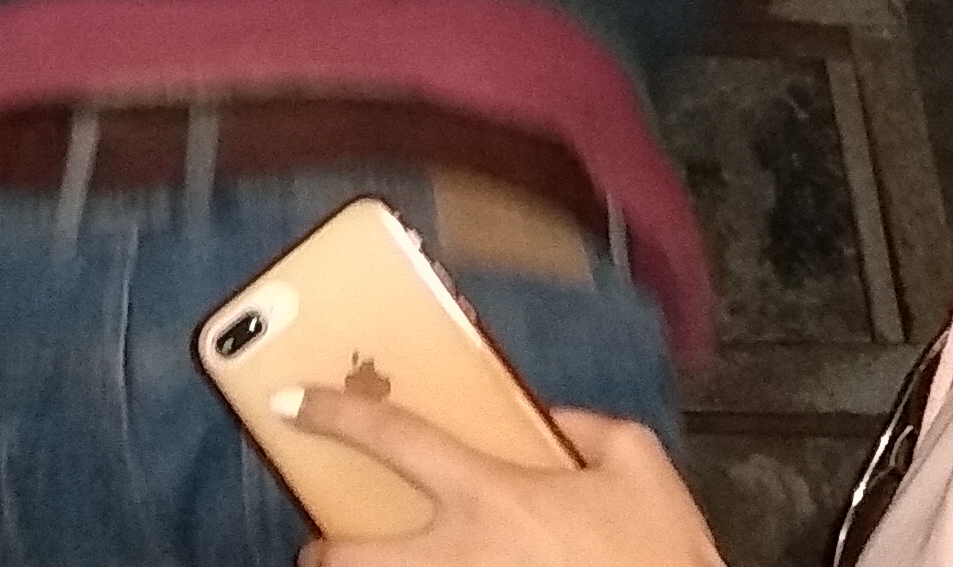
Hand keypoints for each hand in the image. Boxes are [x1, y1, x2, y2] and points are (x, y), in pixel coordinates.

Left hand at [288, 388, 726, 566]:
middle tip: (320, 546)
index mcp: (493, 495)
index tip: (293, 402)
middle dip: (321, 555)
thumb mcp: (638, 462)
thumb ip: (586, 425)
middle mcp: (463, 558)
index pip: (393, 438)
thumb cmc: (660, 556)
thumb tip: (549, 417)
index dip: (335, 413)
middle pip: (352, 560)